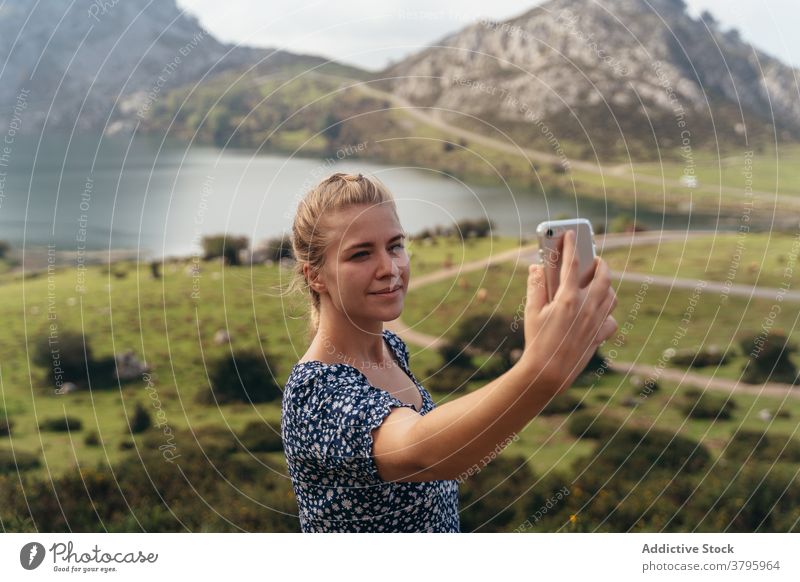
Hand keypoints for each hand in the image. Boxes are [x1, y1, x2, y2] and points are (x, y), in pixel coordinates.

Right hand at [519, 230, 617, 393]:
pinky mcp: (599, 335)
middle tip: (595, 259)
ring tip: (598, 283)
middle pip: (603, 276)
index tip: (571, 234)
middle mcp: (587, 306)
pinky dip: (607, 314)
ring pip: (611, 296)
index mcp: (568, 297)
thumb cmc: (537, 341)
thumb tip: (537, 268)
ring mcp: (596, 321)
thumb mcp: (531, 311)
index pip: (571, 263)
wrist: (549, 373)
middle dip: (601, 264)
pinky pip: (611, 320)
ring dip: (606, 286)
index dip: (571, 245)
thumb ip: (535, 286)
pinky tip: (597, 314)